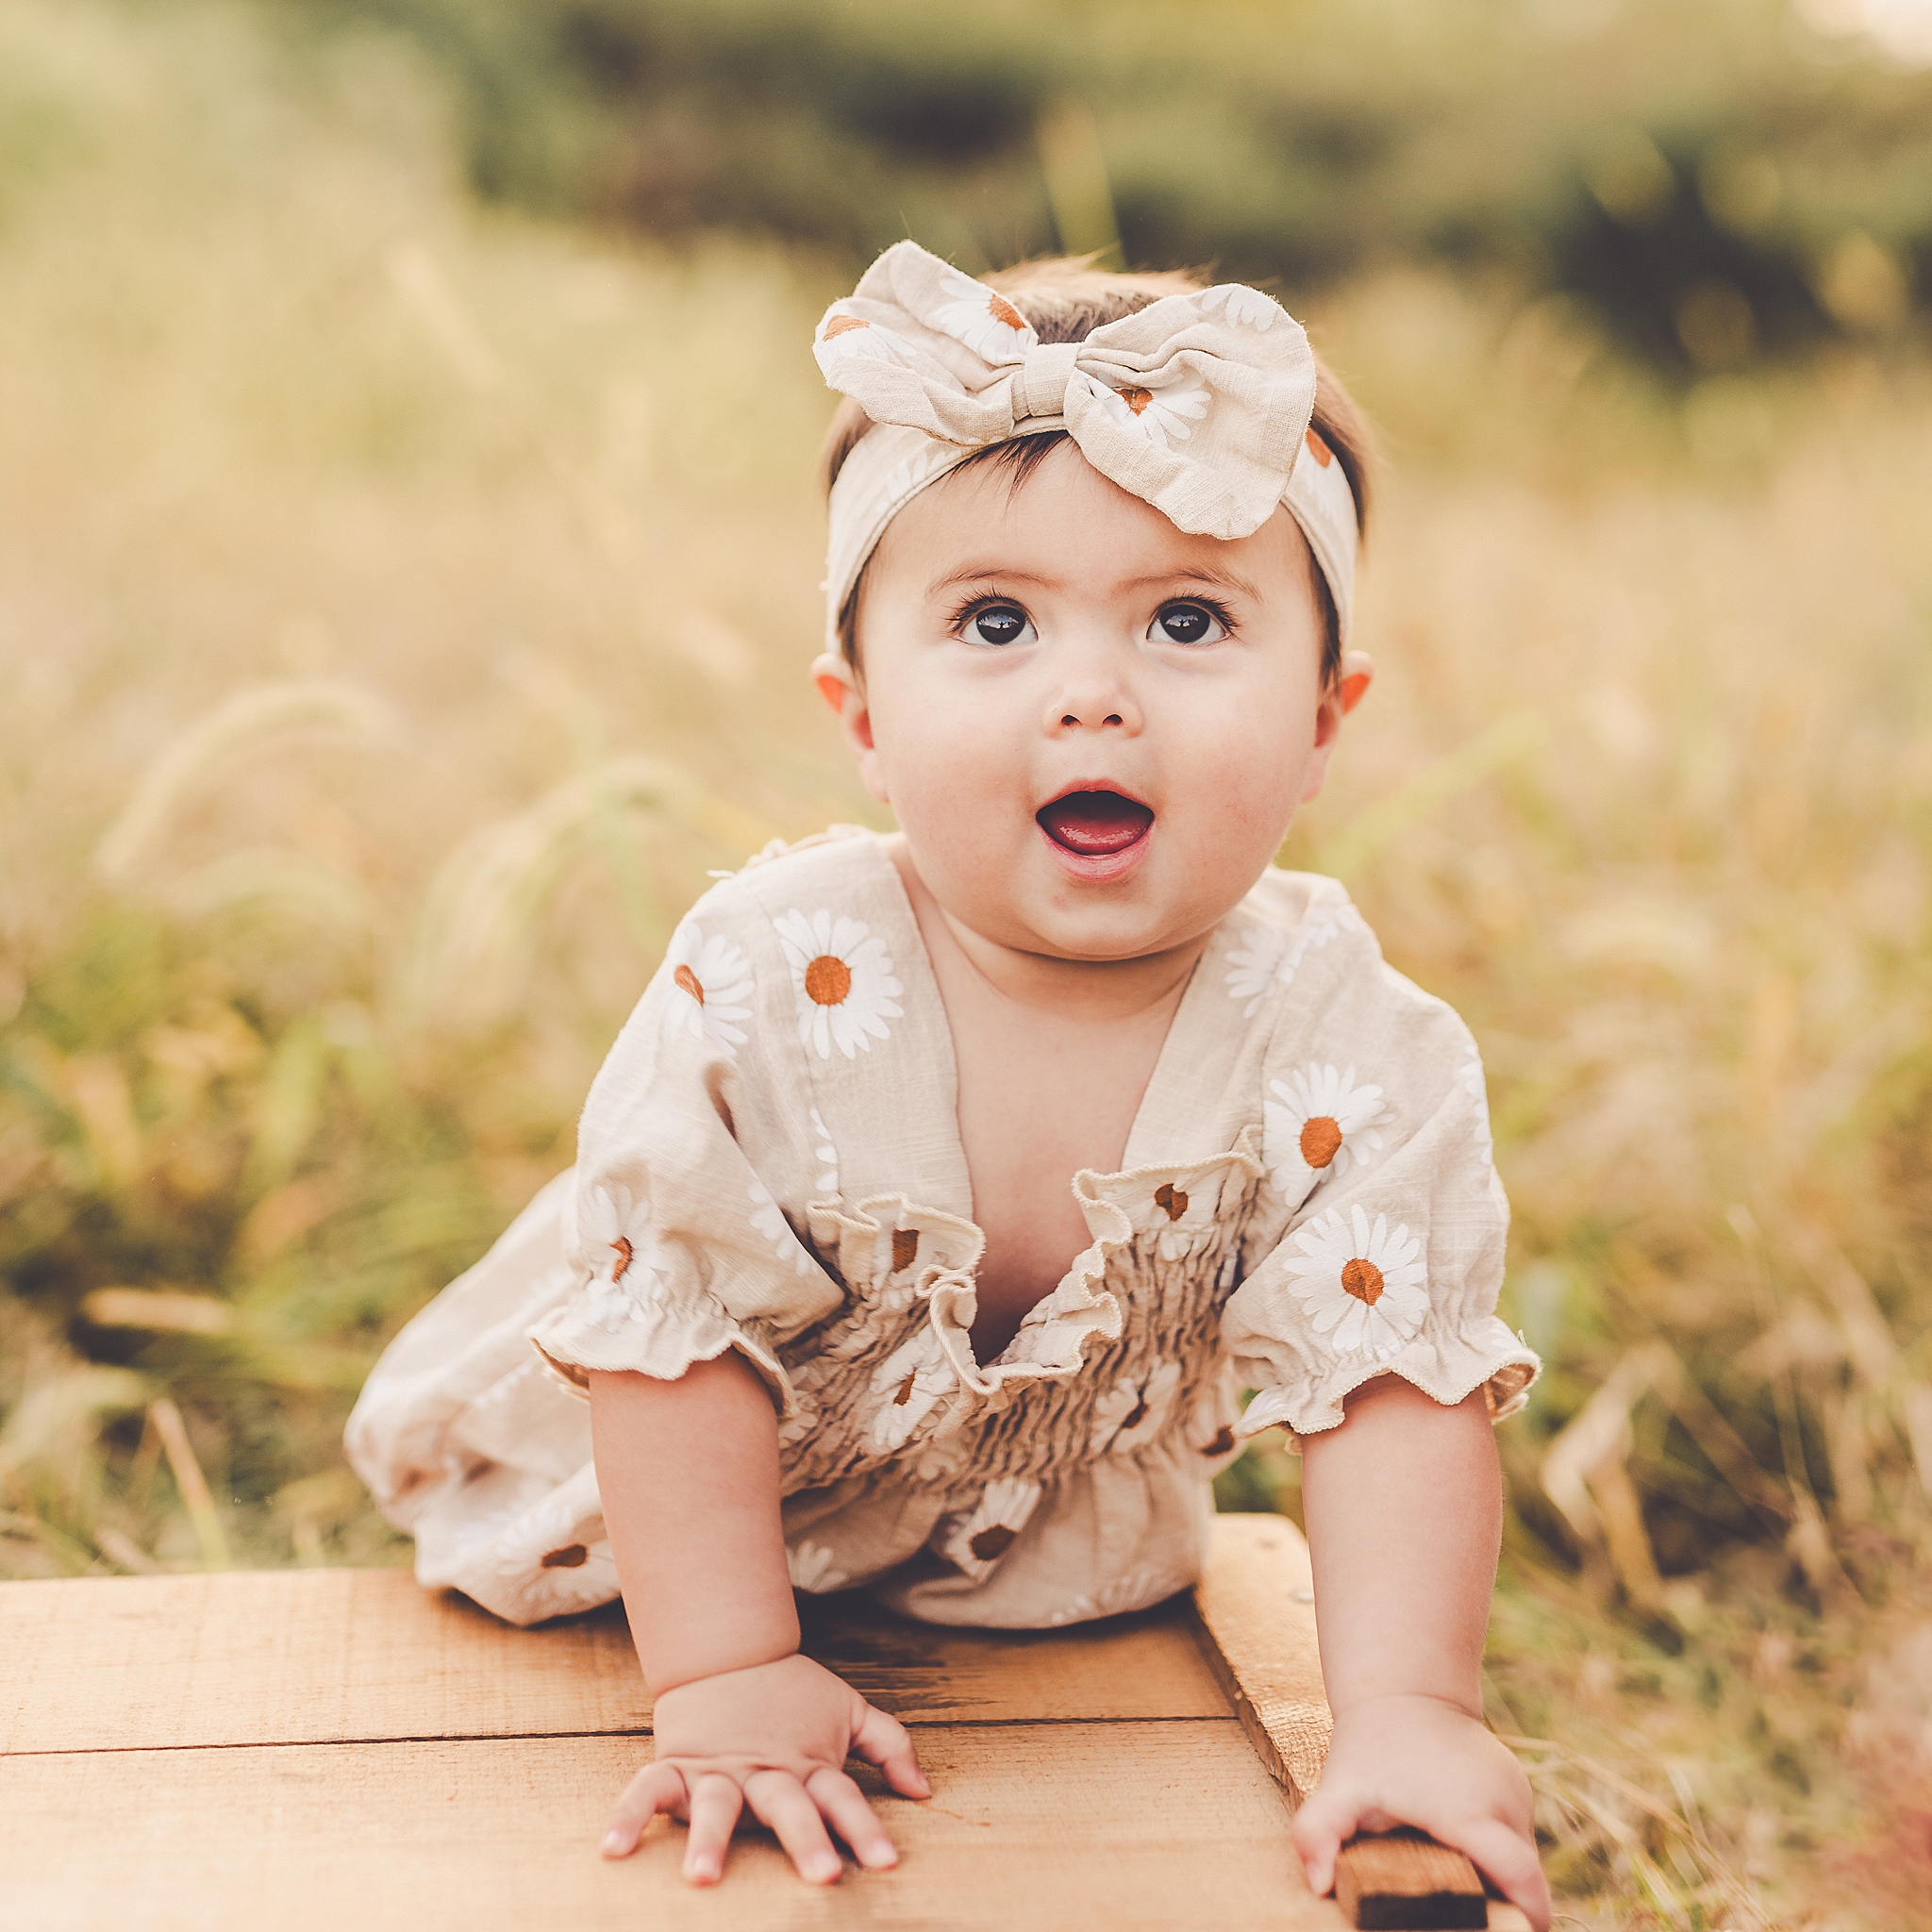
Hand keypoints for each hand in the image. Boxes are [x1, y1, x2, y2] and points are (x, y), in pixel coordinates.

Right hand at [600, 1652, 929, 1885]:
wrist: (729, 1647)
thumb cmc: (793, 1692)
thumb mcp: (849, 1710)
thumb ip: (889, 1746)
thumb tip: (924, 1792)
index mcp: (808, 1762)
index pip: (843, 1796)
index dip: (864, 1827)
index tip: (886, 1863)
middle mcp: (764, 1770)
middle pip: (788, 1805)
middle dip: (806, 1838)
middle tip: (823, 1875)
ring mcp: (717, 1769)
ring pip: (716, 1804)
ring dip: (710, 1837)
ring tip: (703, 1876)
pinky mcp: (676, 1764)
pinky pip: (648, 1790)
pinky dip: (630, 1816)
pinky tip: (613, 1850)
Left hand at [1291, 1694, 1550, 1931]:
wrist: (1404, 1687)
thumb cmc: (1369, 1745)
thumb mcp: (1337, 1788)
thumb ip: (1317, 1833)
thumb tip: (1320, 1884)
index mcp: (1470, 1812)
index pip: (1522, 1878)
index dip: (1526, 1916)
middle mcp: (1504, 1801)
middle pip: (1524, 1877)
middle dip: (1506, 1903)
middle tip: (1464, 1912)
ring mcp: (1516, 1791)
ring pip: (1522, 1857)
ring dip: (1499, 1876)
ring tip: (1454, 1874)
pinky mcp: (1517, 1786)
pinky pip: (1515, 1835)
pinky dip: (1497, 1852)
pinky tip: (1458, 1847)